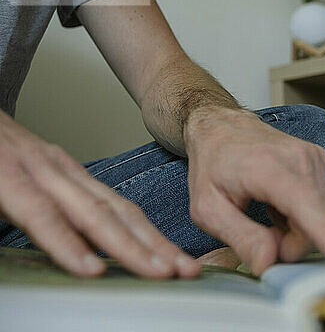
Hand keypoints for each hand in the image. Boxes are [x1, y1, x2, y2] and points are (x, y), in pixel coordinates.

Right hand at [0, 111, 199, 277]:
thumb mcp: (35, 183)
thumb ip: (61, 210)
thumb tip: (89, 245)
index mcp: (72, 177)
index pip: (124, 211)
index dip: (155, 238)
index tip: (180, 262)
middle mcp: (64, 174)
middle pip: (120, 216)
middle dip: (157, 246)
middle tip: (186, 272)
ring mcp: (39, 174)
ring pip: (93, 216)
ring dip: (129, 247)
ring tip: (158, 272)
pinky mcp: (8, 180)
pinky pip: (41, 216)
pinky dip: (67, 243)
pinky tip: (90, 266)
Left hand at [184, 109, 324, 274]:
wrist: (222, 127)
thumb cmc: (212, 165)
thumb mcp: (207, 209)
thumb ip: (240, 237)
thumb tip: (269, 263)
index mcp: (268, 168)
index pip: (306, 207)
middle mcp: (299, 158)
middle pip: (315, 224)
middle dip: (291, 244)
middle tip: (261, 236)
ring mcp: (315, 157)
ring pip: (323, 218)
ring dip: (298, 231)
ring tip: (269, 215)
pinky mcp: (322, 161)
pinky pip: (324, 206)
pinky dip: (304, 216)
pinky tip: (281, 206)